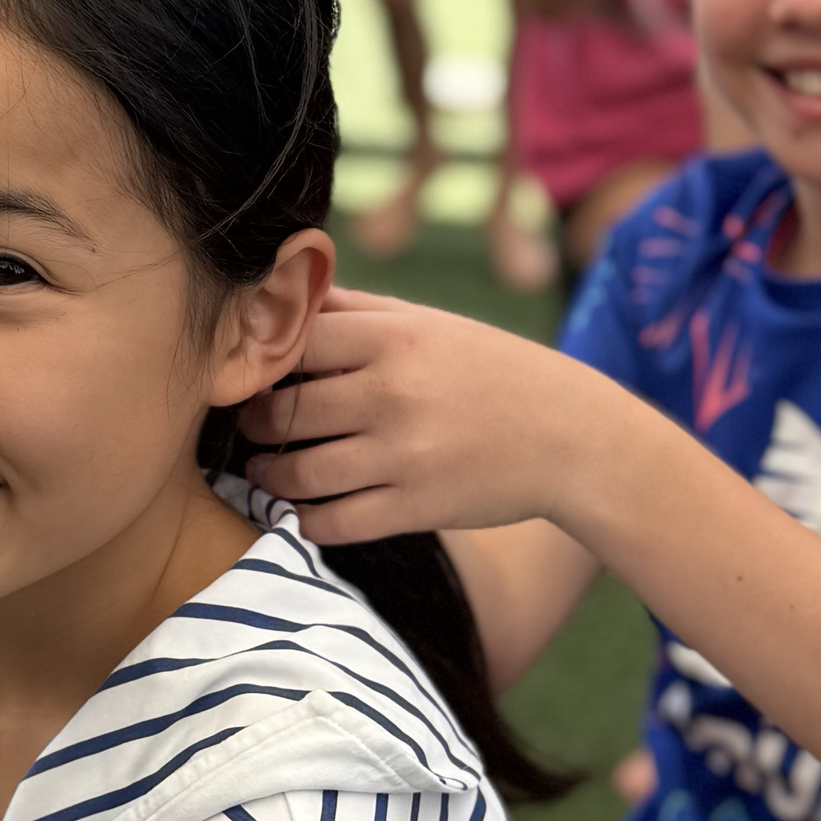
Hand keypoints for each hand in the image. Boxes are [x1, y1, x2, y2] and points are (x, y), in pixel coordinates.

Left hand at [241, 286, 604, 542]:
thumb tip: (284, 296)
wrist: (571, 437)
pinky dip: (305, 521)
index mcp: (394, 338)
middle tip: (249, 426)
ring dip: (268, 478)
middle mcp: (393, 394)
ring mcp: (404, 455)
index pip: (290, 345)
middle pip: (284, 412)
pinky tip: (303, 511)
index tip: (249, 375)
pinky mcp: (416, 509)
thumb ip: (357, 309)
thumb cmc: (492, 372)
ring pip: (297, 475)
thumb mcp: (432, 323)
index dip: (258, 363)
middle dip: (255, 423)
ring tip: (265, 472)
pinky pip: (332, 525)